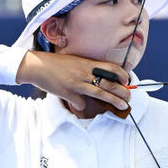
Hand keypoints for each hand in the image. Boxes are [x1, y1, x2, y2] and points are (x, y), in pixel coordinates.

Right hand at [16, 51, 131, 112]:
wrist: (37, 66)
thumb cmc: (55, 64)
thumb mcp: (75, 61)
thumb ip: (87, 68)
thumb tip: (98, 78)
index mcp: (87, 63)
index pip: (110, 67)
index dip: (122, 74)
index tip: (127, 81)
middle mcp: (84, 72)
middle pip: (109, 83)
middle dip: (123, 91)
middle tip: (130, 97)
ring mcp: (77, 83)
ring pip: (100, 93)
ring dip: (114, 101)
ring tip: (123, 106)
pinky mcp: (68, 92)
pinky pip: (80, 103)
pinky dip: (81, 105)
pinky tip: (79, 105)